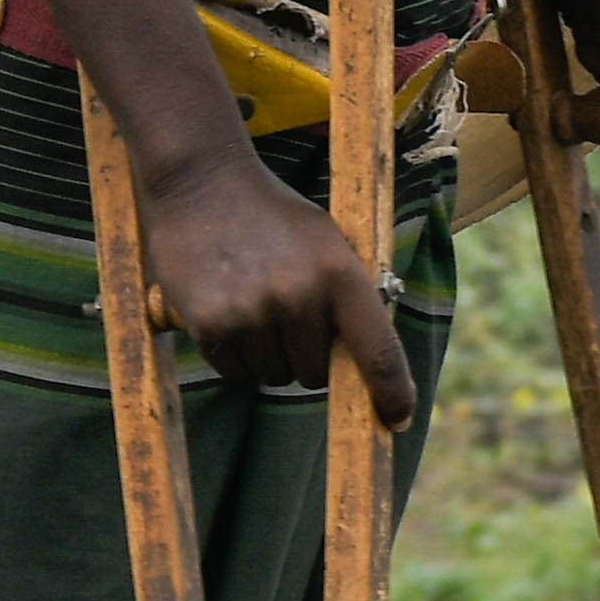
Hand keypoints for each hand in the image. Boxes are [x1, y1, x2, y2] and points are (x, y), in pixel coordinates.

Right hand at [142, 134, 424, 420]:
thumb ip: (347, 294)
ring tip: (249, 303)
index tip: (398, 420)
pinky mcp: (212, 324)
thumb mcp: (326, 241)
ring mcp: (254, 313)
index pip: (379, 351)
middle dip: (303, 358)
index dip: (394, 393)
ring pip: (272, 375)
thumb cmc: (272, 215)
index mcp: (340, 274)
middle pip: (315, 375)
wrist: (201, 181)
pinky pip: (233, 371)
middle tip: (283, 315)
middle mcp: (300, 297)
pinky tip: (224, 310)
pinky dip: (231, 354)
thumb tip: (365, 359)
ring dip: (264, 355)